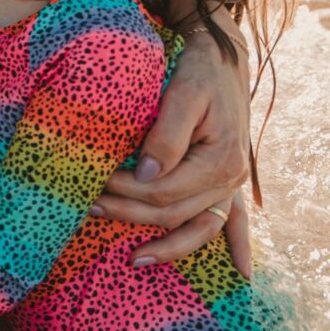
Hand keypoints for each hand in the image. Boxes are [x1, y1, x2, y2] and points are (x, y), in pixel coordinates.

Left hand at [95, 20, 254, 273]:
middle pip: (175, 213)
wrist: (226, 56)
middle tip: (89, 209)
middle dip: (130, 215)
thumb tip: (146, 175)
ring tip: (134, 259)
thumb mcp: (185, 92)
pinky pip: (235, 223)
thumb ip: (166, 136)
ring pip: (200, 228)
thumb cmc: (202, 70)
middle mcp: (231, 178)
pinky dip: (239, 248)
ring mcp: (233, 184)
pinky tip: (240, 274)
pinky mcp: (229, 181)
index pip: (163, 190)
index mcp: (220, 159)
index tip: (93, 182)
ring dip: (168, 245)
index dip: (125, 191)